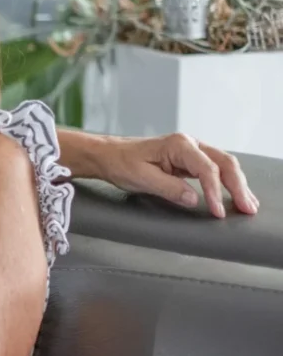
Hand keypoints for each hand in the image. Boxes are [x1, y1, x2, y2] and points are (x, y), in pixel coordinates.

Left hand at [100, 133, 258, 217]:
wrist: (108, 155)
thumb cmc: (121, 163)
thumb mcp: (142, 178)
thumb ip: (169, 189)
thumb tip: (194, 199)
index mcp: (178, 144)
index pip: (206, 169)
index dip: (215, 192)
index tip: (218, 211)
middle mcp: (189, 144)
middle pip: (224, 163)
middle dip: (238, 186)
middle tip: (247, 208)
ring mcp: (190, 151)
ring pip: (223, 165)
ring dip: (236, 184)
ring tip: (248, 204)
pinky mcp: (188, 161)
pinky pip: (213, 170)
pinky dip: (226, 183)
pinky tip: (234, 194)